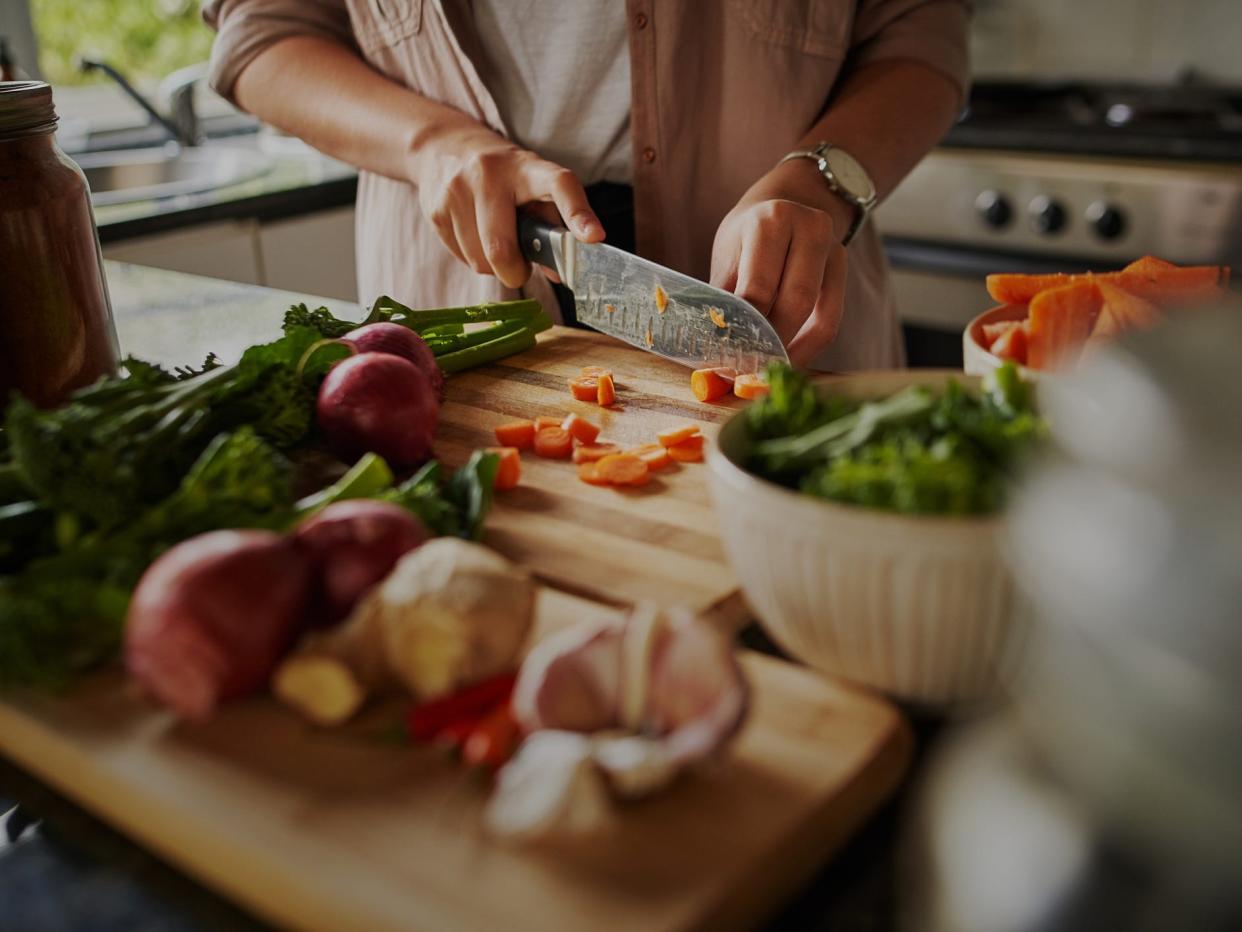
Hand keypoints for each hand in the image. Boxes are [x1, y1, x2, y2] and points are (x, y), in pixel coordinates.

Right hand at [410, 122, 603, 288]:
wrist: (444, 147)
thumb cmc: (503, 178)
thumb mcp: (532, 187)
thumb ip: (551, 228)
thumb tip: (560, 272)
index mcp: (528, 167)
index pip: (558, 186)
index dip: (578, 214)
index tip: (594, 238)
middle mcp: (490, 173)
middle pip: (501, 247)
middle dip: (515, 272)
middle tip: (520, 270)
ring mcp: (457, 190)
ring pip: (480, 260)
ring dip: (492, 267)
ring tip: (496, 242)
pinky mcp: (435, 209)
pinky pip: (461, 257)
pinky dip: (472, 258)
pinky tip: (474, 236)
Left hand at [711, 160, 851, 366]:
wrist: (783, 203)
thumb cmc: (747, 236)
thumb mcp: (728, 256)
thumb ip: (724, 298)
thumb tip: (716, 349)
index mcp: (771, 221)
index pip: (759, 288)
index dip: (745, 329)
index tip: (729, 358)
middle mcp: (810, 227)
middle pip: (795, 302)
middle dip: (772, 343)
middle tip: (750, 370)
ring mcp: (833, 247)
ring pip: (819, 315)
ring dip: (793, 349)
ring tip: (768, 369)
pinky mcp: (843, 268)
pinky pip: (831, 319)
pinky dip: (810, 345)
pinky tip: (789, 358)